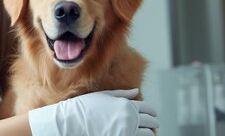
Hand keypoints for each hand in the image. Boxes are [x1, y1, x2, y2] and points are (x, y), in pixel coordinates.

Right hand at [28, 89, 158, 135]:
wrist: (72, 122)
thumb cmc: (85, 107)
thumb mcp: (104, 96)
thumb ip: (122, 94)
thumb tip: (136, 91)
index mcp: (127, 105)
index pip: (148, 109)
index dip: (152, 113)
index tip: (152, 116)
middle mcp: (129, 119)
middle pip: (151, 122)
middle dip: (153, 123)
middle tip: (152, 125)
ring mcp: (126, 132)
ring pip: (148, 135)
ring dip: (148, 134)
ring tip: (145, 133)